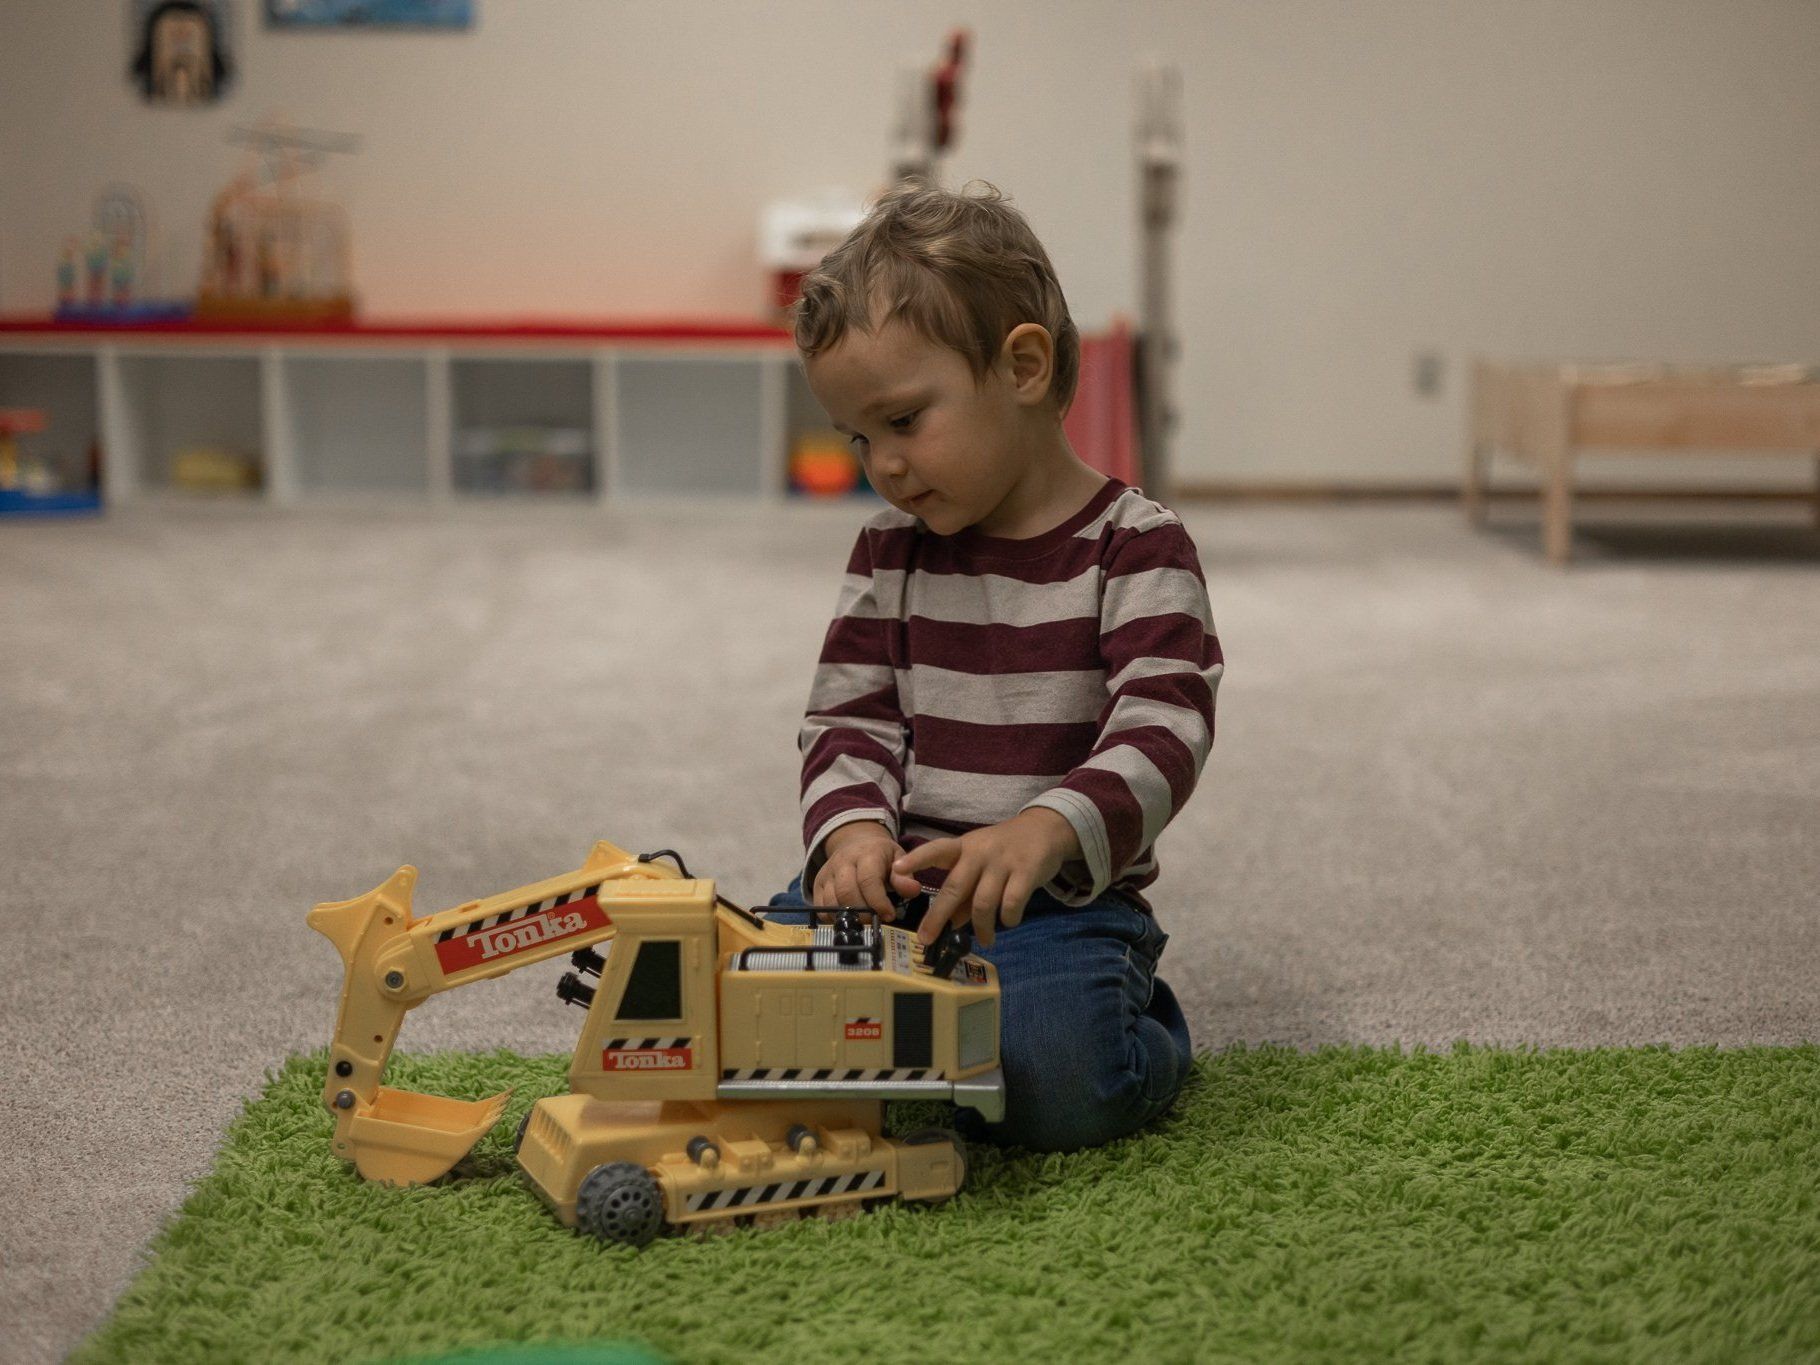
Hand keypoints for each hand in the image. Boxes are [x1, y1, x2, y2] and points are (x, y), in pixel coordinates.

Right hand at [813, 821, 906, 918]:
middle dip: (863, 913)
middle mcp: (842, 861)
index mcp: (866, 853)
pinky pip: (821, 907)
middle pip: (847, 892)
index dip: (878, 902)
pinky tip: (849, 918)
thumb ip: (905, 877)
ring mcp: (827, 872)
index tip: (890, 915)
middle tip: (876, 921)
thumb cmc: (881, 856)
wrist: (856, 842)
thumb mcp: (898, 860)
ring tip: (865, 921)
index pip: (868, 880)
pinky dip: (834, 918)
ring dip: (849, 917)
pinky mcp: (817, 883)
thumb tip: (913, 890)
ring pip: (832, 901)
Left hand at [889, 808, 1078, 948]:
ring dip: (981, 927)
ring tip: (985, 940)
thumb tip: (952, 922)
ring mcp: (1002, 861)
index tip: (896, 871)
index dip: (915, 861)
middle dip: (938, 917)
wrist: (1046, 828)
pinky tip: (1008, 922)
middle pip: (954, 887)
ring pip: (982, 902)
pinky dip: (1008, 919)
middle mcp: (979, 852)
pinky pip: (1011, 903)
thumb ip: (966, 890)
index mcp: (963, 847)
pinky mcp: (1026, 871)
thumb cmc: (1004, 849)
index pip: (935, 851)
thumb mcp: (980, 862)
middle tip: (927, 939)